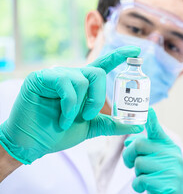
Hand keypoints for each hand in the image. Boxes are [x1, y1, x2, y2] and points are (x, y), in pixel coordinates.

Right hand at [0, 46, 143, 164]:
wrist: (33, 144)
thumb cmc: (59, 133)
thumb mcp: (91, 127)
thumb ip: (112, 124)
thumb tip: (138, 125)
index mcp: (84, 85)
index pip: (103, 65)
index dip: (119, 55)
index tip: (136, 49)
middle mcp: (72, 76)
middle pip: (97, 72)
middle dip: (98, 97)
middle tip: (88, 116)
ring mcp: (56, 75)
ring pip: (82, 79)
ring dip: (79, 106)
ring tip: (68, 120)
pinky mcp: (41, 78)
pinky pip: (65, 84)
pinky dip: (68, 106)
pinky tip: (62, 119)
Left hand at [123, 108, 182, 193]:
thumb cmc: (162, 181)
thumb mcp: (154, 163)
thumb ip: (143, 151)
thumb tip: (127, 142)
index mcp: (169, 146)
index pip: (157, 129)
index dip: (151, 119)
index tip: (149, 108)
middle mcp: (172, 153)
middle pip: (139, 144)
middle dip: (129, 155)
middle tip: (130, 165)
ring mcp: (171, 168)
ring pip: (139, 163)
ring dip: (136, 174)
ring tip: (146, 179)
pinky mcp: (167, 183)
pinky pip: (140, 180)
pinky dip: (138, 187)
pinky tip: (145, 189)